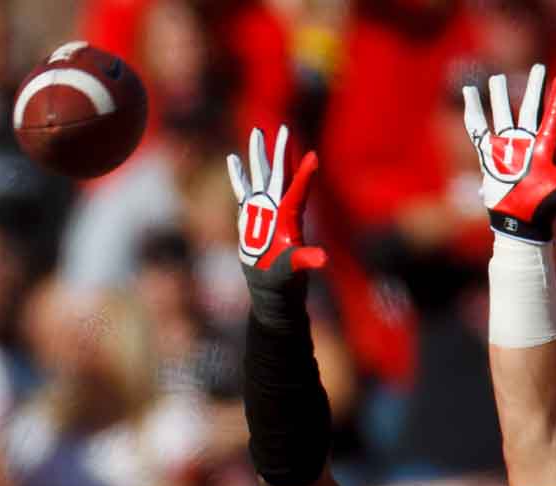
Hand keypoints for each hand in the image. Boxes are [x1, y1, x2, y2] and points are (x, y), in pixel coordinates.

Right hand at [227, 124, 325, 293]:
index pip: (298, 192)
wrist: (269, 288)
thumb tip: (322, 259)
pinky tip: (233, 159)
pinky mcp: (249, 217)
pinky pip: (243, 190)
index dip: (305, 175)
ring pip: (261, 176)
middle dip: (281, 152)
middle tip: (283, 128)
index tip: (314, 155)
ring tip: (256, 132)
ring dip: (259, 156)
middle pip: (279, 174)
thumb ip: (304, 260)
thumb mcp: (293, 270)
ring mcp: (263, 211)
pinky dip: (239, 175)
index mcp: (289, 219)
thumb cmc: (284, 281)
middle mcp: (277, 210)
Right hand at [462, 63, 555, 242]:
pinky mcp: (488, 156)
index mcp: (544, 146)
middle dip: (532, 88)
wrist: (520, 223)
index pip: (552, 116)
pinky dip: (472, 112)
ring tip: (496, 77)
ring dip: (499, 97)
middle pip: (528, 108)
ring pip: (502, 114)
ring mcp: (506, 149)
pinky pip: (478, 129)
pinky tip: (469, 95)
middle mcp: (525, 143)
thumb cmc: (543, 207)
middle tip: (538, 67)